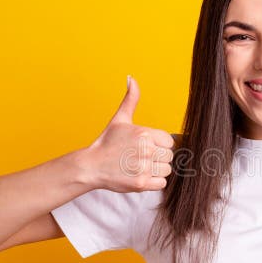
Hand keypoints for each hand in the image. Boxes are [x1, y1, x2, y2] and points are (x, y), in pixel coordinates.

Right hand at [84, 76, 175, 192]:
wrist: (91, 166)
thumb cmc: (108, 142)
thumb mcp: (120, 119)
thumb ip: (131, 100)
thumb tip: (131, 78)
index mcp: (144, 133)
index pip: (169, 141)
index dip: (159, 144)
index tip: (146, 146)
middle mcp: (146, 150)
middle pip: (169, 156)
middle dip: (158, 158)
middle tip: (140, 157)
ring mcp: (143, 168)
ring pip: (167, 170)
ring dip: (156, 170)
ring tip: (140, 166)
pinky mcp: (141, 184)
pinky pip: (162, 183)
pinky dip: (153, 182)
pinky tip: (140, 175)